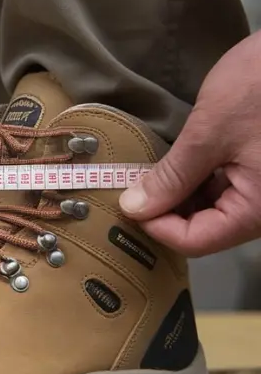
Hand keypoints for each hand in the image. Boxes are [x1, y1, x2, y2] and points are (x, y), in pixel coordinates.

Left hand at [119, 31, 260, 256]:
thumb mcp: (209, 133)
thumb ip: (173, 176)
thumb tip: (134, 207)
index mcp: (258, 209)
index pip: (196, 241)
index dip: (155, 226)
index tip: (126, 202)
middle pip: (204, 228)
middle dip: (165, 210)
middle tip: (130, 187)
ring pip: (212, 208)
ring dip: (178, 195)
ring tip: (148, 174)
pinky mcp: (259, 169)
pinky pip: (224, 187)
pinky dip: (196, 180)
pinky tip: (175, 163)